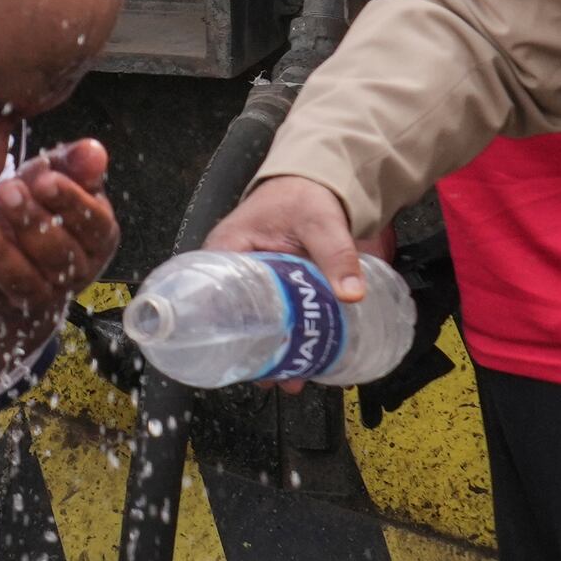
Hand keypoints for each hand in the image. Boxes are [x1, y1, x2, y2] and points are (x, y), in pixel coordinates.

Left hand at [0, 139, 118, 321]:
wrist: (10, 246)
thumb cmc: (40, 205)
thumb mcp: (54, 177)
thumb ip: (73, 164)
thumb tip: (94, 151)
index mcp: (98, 238)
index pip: (93, 224)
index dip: (70, 202)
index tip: (45, 180)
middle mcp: (75, 272)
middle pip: (57, 254)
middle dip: (30, 223)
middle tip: (5, 191)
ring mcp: (39, 296)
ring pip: (24, 280)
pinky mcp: (1, 307)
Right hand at [207, 175, 372, 396]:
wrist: (320, 182)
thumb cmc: (304, 194)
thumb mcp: (321, 222)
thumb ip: (337, 255)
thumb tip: (351, 294)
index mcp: (228, 249)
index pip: (209, 294)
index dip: (221, 328)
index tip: (239, 354)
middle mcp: (234, 270)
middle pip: (233, 318)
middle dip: (253, 352)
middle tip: (273, 376)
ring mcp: (255, 283)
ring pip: (256, 324)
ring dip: (273, 352)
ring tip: (291, 378)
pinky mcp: (276, 290)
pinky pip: (276, 319)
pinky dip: (288, 340)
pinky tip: (304, 360)